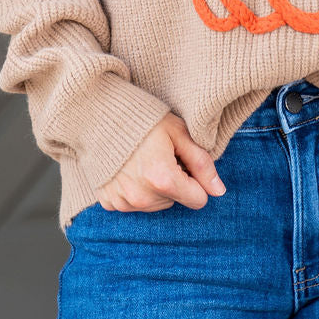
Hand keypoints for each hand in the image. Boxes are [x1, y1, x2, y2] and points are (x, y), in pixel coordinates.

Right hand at [96, 112, 227, 211]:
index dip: (195, 179)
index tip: (182, 159)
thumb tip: (219, 191)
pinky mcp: (109, 202)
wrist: (98, 114)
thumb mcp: (179, 133)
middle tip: (160, 155)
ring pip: (156, 204)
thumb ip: (202, 163)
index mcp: (163, 180)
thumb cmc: (143, 119)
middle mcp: (142, 197)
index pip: (198, 199)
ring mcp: (123, 201)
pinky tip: (128, 168)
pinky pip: (134, 204)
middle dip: (173, 182)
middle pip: (176, 201)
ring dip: (155, 187)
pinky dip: (135, 190)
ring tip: (143, 159)